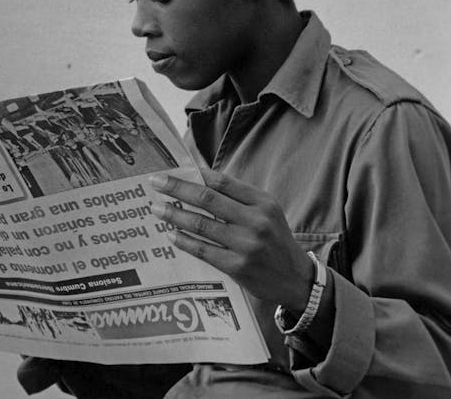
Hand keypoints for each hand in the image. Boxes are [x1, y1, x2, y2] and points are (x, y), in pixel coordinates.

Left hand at [149, 169, 313, 313]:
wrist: (295, 278)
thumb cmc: (273, 239)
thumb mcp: (265, 211)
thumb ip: (237, 197)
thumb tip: (197, 179)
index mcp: (262, 201)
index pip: (222, 181)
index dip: (193, 174)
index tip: (171, 171)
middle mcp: (256, 220)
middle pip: (208, 199)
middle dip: (177, 188)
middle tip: (155, 182)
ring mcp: (247, 245)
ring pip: (202, 224)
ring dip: (174, 215)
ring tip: (156, 209)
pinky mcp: (238, 267)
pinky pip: (204, 251)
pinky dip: (184, 241)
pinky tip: (171, 235)